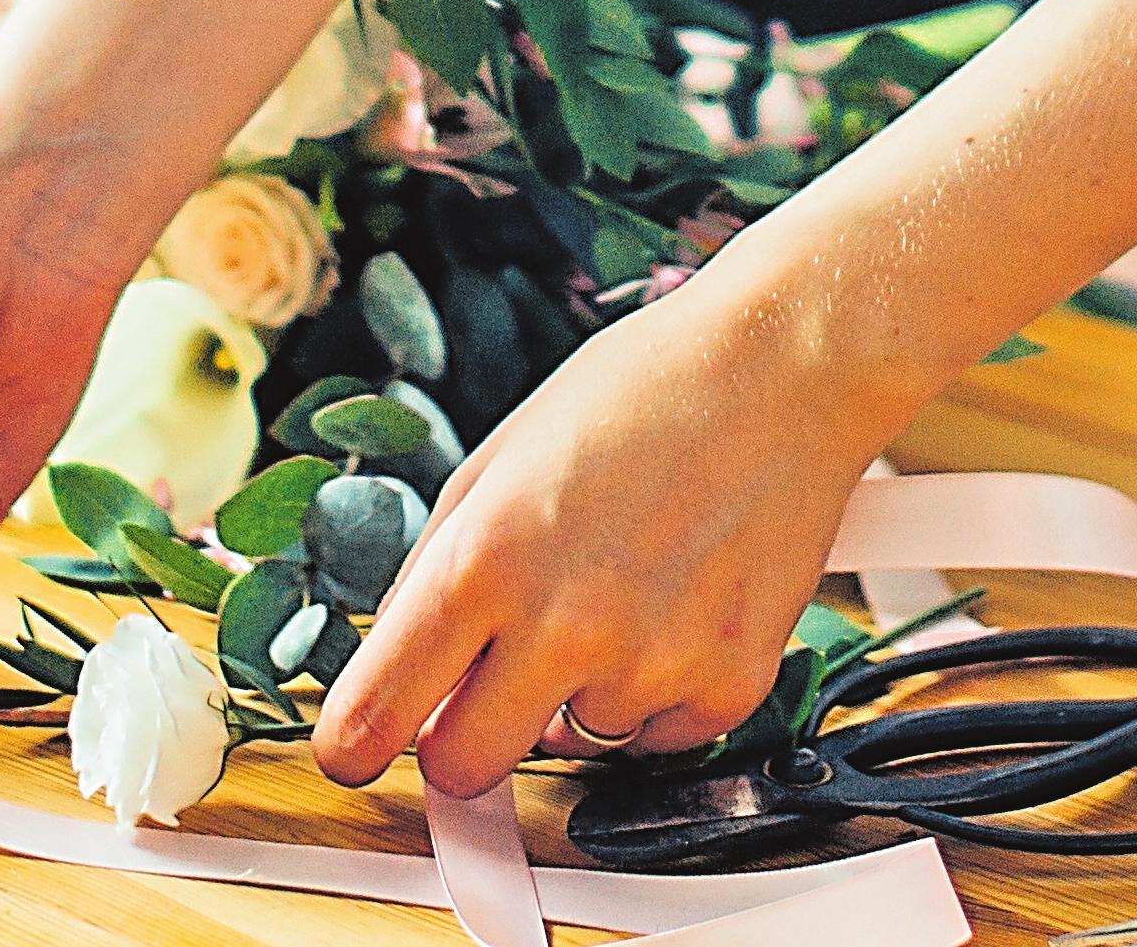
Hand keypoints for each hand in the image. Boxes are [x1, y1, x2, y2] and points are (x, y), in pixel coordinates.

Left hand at [309, 289, 907, 796]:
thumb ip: (435, 572)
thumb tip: (396, 669)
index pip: (374, 717)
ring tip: (623, 588)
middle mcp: (564, 624)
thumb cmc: (641, 394)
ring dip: (579, 693)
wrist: (782, 367)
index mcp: (485, 558)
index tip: (355, 746)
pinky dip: (659, 691)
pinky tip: (679, 602)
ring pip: (571, 747)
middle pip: (464, 769)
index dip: (353, 742)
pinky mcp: (729, 684)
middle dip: (464, 736)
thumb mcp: (498, 460)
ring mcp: (653, 663)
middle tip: (490, 684)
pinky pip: (657, 738)